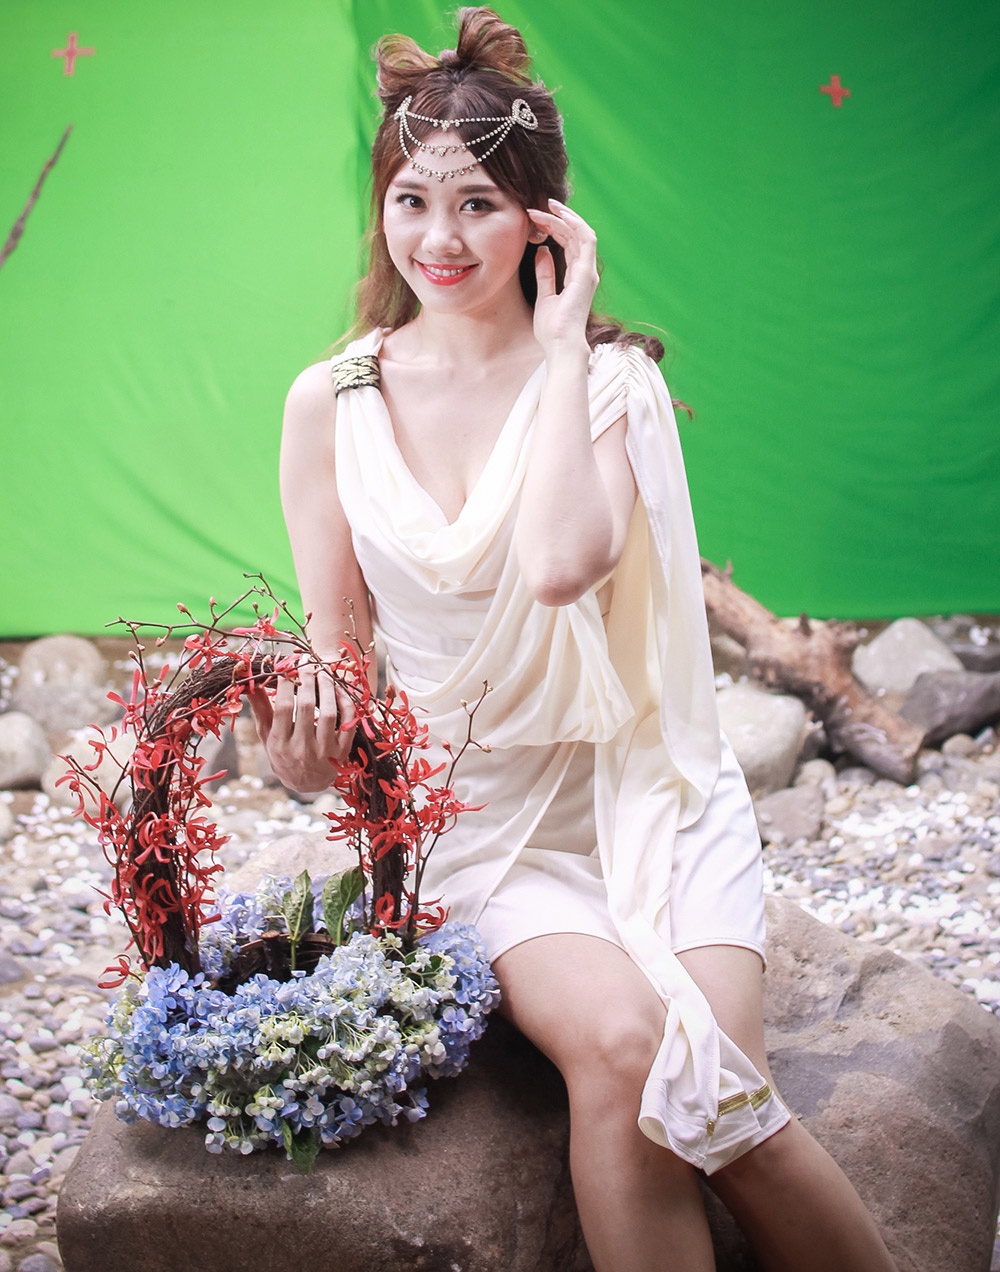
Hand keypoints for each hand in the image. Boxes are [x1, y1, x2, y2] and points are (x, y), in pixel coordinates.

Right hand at [247, 662, 354, 793]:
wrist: (306, 784)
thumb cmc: (283, 755)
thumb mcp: (268, 736)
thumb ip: (260, 709)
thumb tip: (250, 682)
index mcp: (280, 744)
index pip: (282, 708)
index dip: (285, 684)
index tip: (286, 667)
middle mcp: (301, 749)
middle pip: (305, 707)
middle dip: (306, 680)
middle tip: (306, 662)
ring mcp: (324, 752)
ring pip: (328, 713)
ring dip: (326, 688)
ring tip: (323, 671)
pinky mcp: (342, 751)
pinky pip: (348, 722)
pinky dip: (346, 703)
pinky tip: (339, 689)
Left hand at [526, 198, 598, 354]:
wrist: (560, 345)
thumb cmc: (552, 329)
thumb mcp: (544, 295)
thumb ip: (545, 273)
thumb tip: (541, 251)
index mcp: (577, 277)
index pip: (569, 244)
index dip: (555, 228)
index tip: (536, 220)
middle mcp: (586, 272)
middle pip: (574, 236)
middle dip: (556, 219)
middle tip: (537, 208)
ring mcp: (588, 272)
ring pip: (581, 233)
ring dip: (563, 217)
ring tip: (545, 206)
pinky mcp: (586, 273)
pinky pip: (585, 239)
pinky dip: (574, 224)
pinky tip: (559, 215)